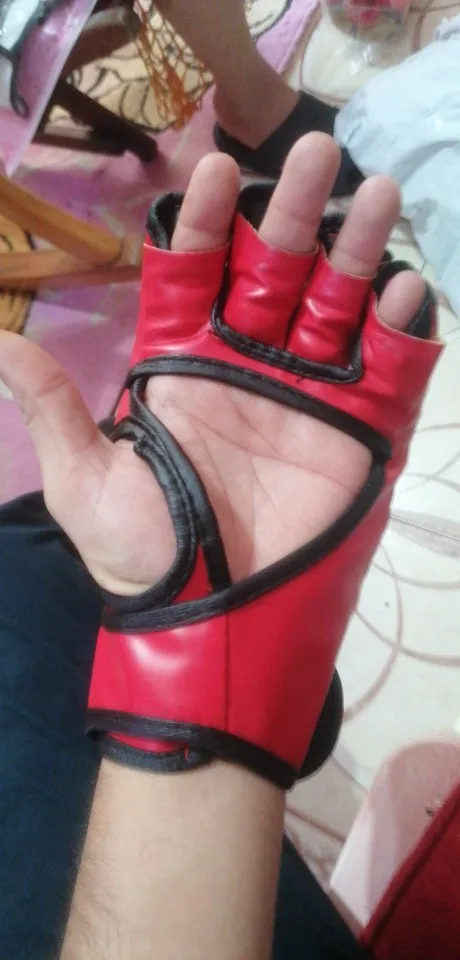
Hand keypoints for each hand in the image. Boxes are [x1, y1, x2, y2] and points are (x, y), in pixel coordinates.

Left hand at [0, 134, 427, 595]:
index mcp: (185, 362)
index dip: (203, 225)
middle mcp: (250, 362)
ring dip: (358, 250)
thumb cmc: (144, 552)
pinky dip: (403, 331)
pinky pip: (389, 369)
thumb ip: (54, 409)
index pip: (193, 274)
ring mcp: (309, 392)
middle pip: (275, 270)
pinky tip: (405, 290)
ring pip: (336, 303)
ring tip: (379, 195)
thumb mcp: (85, 481)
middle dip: (294, 212)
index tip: (214, 173)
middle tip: (316, 152)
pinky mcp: (361, 430)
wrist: (215, 619)